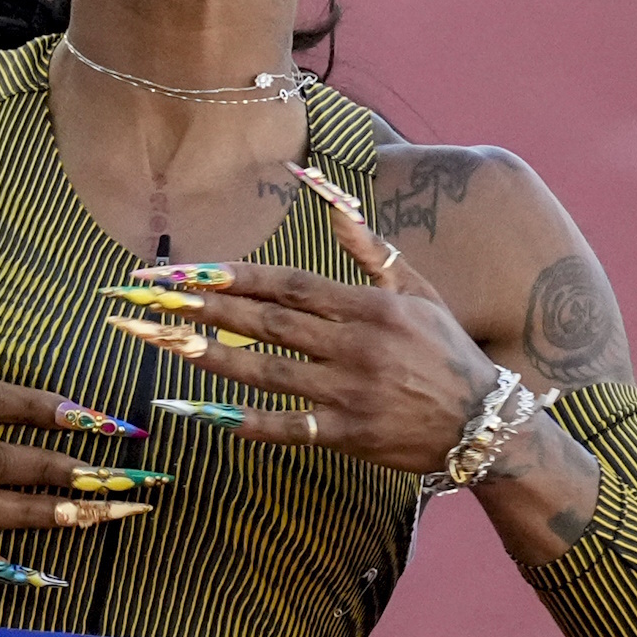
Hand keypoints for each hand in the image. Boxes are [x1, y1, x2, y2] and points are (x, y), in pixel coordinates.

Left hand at [111, 210, 504, 474]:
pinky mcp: (348, 436)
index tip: (188, 268)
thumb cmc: (446, 349)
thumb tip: (331, 200)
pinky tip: (198, 410)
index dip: (236, 275)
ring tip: (161, 340)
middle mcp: (355, 346)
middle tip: (151, 296)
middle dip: (204, 306)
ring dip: (209, 355)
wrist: (484, 422)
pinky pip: (287, 427)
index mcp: (369, 306)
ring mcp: (350, 393)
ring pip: (267, 371)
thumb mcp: (418, 289)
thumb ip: (369, 248)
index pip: (289, 286)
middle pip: (268, 322)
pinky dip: (242, 421)